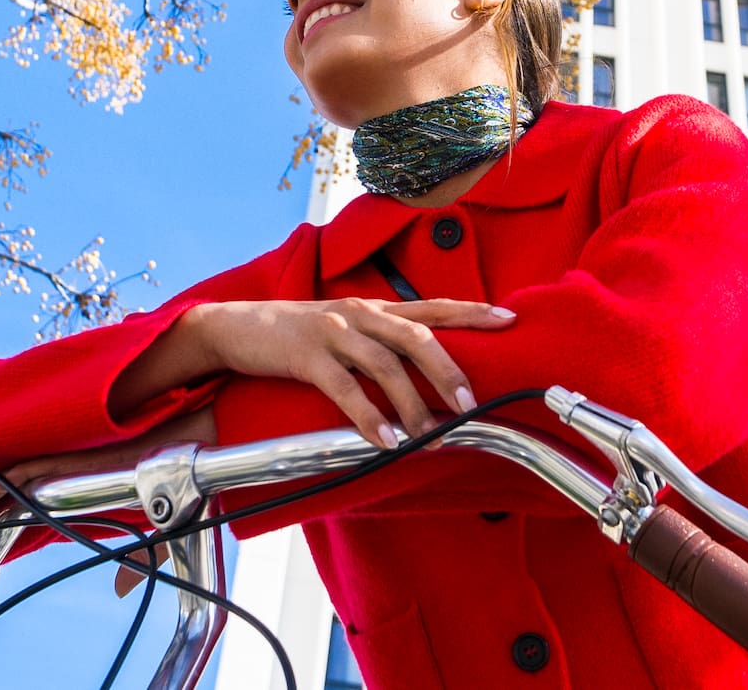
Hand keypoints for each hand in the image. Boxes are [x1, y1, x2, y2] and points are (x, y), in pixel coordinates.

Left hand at [0, 404, 212, 595]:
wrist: (205, 441)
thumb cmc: (189, 478)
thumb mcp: (163, 530)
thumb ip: (144, 558)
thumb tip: (120, 590)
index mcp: (102, 480)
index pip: (55, 488)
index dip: (24, 498)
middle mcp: (90, 467)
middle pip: (36, 477)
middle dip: (4, 491)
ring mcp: (88, 459)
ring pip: (35, 470)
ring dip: (4, 484)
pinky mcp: (90, 456)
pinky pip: (48, 464)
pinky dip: (20, 475)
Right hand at [183, 297, 515, 448]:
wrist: (237, 327)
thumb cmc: (298, 334)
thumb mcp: (345, 330)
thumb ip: (381, 342)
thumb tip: (422, 373)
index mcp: (375, 309)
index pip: (434, 305)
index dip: (473, 311)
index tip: (510, 319)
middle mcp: (361, 314)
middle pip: (418, 336)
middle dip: (448, 370)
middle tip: (469, 404)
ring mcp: (334, 333)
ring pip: (385, 365)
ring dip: (411, 404)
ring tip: (428, 435)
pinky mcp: (306, 356)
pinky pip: (344, 390)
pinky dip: (368, 417)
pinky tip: (384, 440)